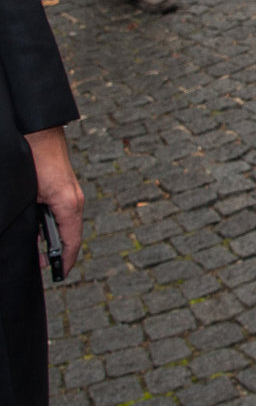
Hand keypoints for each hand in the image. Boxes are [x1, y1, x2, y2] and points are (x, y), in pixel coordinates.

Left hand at [25, 126, 82, 276]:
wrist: (37, 130)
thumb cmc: (34, 159)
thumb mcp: (30, 196)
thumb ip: (34, 220)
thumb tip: (34, 240)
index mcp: (68, 205)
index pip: (71, 242)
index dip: (65, 261)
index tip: (60, 275)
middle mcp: (74, 201)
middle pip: (71, 236)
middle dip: (59, 254)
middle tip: (45, 267)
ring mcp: (72, 194)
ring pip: (67, 224)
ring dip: (57, 239)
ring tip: (42, 252)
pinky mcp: (66, 187)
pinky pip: (64, 213)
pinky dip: (56, 225)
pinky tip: (42, 229)